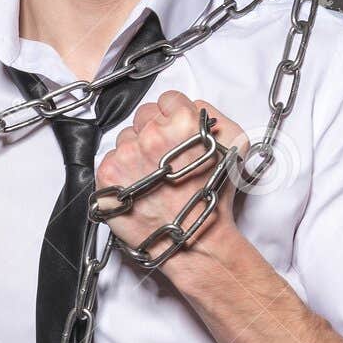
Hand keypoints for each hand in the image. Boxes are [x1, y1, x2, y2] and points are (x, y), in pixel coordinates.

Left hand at [94, 90, 248, 271]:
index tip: (177, 136)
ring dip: (135, 153)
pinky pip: (109, 159)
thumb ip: (212, 117)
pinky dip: (121, 172)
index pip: (167, 100)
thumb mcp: (233, 148)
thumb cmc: (214, 201)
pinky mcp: (108, 175)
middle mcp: (151, 135)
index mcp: (182, 123)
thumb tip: (192, 105)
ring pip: (125, 138)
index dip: (174, 118)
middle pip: (143, 116)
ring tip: (152, 178)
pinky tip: (138, 187)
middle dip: (153, 133)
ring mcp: (126, 155)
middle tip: (166, 161)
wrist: (193, 242)